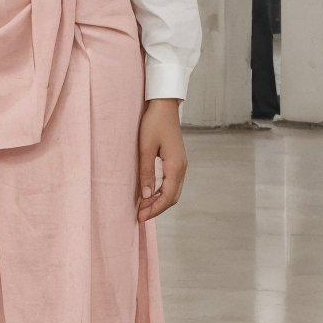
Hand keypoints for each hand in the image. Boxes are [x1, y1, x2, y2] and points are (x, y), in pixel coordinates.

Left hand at [137, 99, 187, 222]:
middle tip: (140, 215)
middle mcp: (182, 168)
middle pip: (172, 197)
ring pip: (173, 191)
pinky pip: (172, 182)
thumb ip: (146, 172)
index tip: (140, 217)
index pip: (167, 197)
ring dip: (159, 201)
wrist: (164, 105)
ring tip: (143, 207)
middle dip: (157, 208)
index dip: (154, 209)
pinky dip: (161, 191)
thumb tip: (145, 195)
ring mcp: (181, 164)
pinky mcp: (177, 160)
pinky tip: (150, 193)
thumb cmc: (153, 123)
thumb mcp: (145, 147)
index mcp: (176, 166)